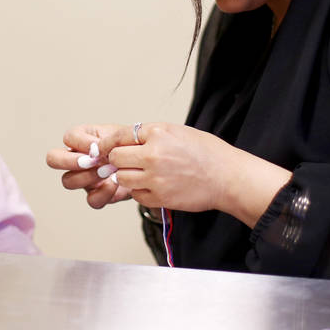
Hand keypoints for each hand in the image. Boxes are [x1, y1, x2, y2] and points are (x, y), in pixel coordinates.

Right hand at [46, 124, 131, 208]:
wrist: (146, 164)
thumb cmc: (130, 146)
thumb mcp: (120, 137)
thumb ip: (106, 141)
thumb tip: (94, 150)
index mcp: (83, 139)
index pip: (68, 137)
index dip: (80, 142)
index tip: (97, 147)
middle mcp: (77, 158)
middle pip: (53, 159)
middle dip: (68, 161)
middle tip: (89, 162)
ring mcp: (84, 178)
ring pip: (68, 181)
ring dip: (87, 176)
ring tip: (106, 171)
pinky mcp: (96, 195)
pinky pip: (91, 199)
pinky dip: (102, 193)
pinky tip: (114, 184)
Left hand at [96, 123, 240, 213]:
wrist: (227, 177)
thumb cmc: (207, 153)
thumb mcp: (177, 132)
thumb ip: (151, 135)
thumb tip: (126, 141)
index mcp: (158, 133)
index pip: (119, 136)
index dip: (107, 144)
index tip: (102, 149)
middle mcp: (153, 154)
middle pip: (116, 158)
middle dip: (117, 160)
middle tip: (123, 163)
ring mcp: (155, 178)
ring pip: (122, 178)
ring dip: (127, 177)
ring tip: (141, 175)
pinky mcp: (160, 197)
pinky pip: (136, 196)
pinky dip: (140, 192)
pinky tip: (153, 186)